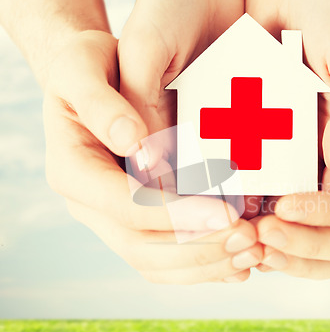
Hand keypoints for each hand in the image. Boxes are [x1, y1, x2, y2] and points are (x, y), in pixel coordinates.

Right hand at [43, 31, 261, 283]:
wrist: (93, 80)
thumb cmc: (89, 67)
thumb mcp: (83, 67)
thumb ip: (102, 104)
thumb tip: (132, 142)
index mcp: (73, 172)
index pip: (125, 207)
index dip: (176, 216)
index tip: (226, 214)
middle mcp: (90, 205)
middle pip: (142, 247)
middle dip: (199, 249)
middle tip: (250, 240)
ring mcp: (113, 218)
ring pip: (156, 262)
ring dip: (205, 264)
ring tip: (252, 253)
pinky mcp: (138, 221)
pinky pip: (167, 258)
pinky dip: (202, 264)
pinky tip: (237, 261)